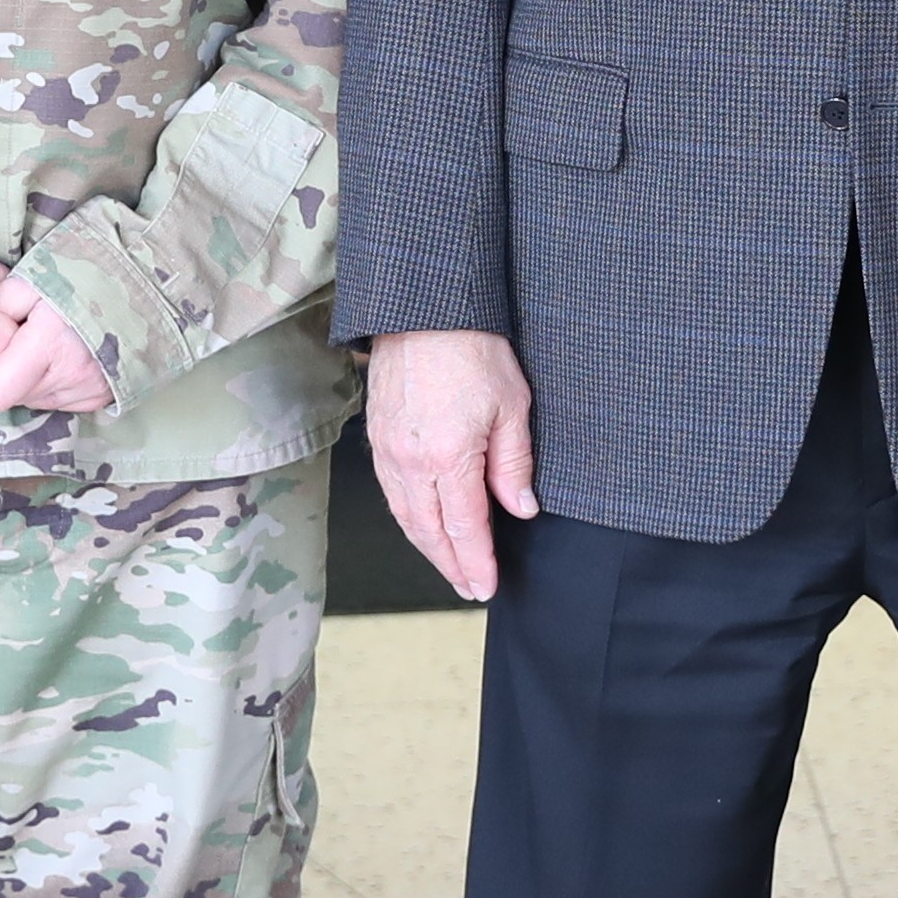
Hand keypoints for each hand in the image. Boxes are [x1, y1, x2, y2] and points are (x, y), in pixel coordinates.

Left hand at [0, 280, 116, 417]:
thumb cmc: (95, 273)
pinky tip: (67, 353)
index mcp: (52, 345)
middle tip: (18, 334)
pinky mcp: (103, 397)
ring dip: (30, 376)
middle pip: (13, 395)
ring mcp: (90, 392)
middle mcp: (72, 378)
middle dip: (5, 368)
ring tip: (47, 341)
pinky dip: (54, 380)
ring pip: (36, 398)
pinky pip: (61, 399)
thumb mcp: (39, 273)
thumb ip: (1, 299)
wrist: (154, 283)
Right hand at [370, 327, 538, 601]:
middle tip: (469, 587)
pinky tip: (422, 524)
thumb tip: (520, 507)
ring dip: (427, 547)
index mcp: (448, 458)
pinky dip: (408, 518)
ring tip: (449, 565)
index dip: (477, 563)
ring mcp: (388, 451)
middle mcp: (411, 461)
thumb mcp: (512, 406)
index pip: (465, 529)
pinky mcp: (377, 437)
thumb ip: (514, 463)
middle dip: (451, 566)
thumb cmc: (472, 347)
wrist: (422, 309)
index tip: (486, 586)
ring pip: (405, 517)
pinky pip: (392, 492)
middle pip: (430, 532)